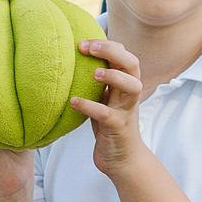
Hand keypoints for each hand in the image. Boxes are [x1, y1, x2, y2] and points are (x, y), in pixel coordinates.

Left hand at [72, 39, 143, 177]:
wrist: (122, 159)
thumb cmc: (109, 124)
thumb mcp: (104, 98)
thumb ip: (96, 81)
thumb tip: (69, 59)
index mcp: (125, 84)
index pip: (125, 55)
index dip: (108, 45)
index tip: (83, 42)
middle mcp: (129, 94)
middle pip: (132, 65)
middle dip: (113, 52)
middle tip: (89, 48)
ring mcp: (126, 111)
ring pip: (132, 87)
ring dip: (114, 76)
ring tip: (94, 73)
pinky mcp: (118, 128)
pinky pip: (106, 114)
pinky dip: (90, 106)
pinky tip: (73, 102)